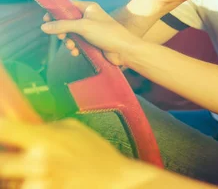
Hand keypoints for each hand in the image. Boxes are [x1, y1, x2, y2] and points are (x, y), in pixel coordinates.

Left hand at [0, 118, 154, 188]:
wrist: (116, 182)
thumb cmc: (97, 154)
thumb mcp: (73, 129)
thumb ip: (44, 128)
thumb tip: (19, 125)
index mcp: (44, 139)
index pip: (4, 129)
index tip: (2, 129)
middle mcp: (37, 162)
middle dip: (5, 160)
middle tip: (16, 158)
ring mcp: (39, 184)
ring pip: (9, 183)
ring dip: (17, 180)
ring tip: (36, 175)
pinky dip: (30, 187)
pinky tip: (45, 183)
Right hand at [41, 1, 141, 66]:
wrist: (125, 50)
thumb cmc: (108, 34)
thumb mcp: (83, 27)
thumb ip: (63, 25)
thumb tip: (43, 26)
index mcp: (89, 8)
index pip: (68, 5)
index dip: (56, 11)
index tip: (46, 19)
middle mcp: (89, 17)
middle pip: (67, 21)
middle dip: (62, 30)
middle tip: (62, 37)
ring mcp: (91, 29)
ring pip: (71, 34)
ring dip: (68, 41)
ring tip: (72, 47)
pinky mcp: (92, 41)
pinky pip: (78, 42)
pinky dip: (75, 47)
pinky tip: (76, 53)